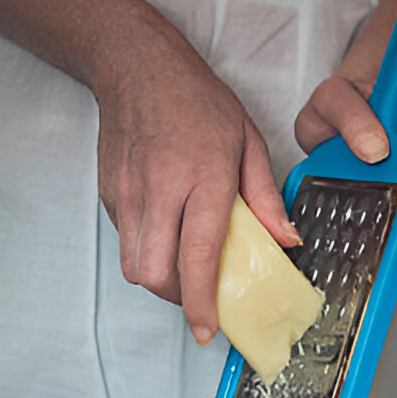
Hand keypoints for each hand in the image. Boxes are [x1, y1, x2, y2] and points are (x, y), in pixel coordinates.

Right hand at [93, 27, 296, 343]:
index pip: (198, 255)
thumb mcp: (246, 141)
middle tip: (201, 300)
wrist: (136, 66)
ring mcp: (129, 193)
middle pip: (157, 274)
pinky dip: (147, 254)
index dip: (201, 302)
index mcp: (204, 177)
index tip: (208, 331)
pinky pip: (126, 243)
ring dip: (161, 281)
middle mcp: (161, 189)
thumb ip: (265, 196)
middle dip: (179, 300)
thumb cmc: (196, 100)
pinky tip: (167, 236)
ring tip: (184, 272)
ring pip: (135, 267)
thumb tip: (286, 240)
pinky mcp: (110, 195)